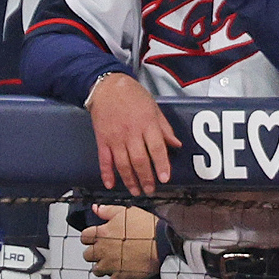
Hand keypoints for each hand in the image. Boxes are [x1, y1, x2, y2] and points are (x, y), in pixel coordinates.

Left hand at [81, 205, 158, 278]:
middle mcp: (104, 250)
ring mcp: (111, 265)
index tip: (96, 236)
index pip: (84, 237)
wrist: (161, 241)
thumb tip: (94, 207)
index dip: (90, 236)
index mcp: (103, 233)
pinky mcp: (122, 276)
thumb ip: (107, 210)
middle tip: (104, 249)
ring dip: (103, 266)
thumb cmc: (145, 225)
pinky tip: (121, 272)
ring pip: (97, 270)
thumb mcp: (126, 211)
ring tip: (113, 261)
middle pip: (87, 255)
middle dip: (94, 252)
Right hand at [87, 73, 181, 195]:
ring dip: (130, 180)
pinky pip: (104, 160)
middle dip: (146, 178)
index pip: (156, 148)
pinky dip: (107, 174)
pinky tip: (111, 185)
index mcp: (147, 123)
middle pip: (139, 160)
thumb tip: (176, 145)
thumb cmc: (133, 95)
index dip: (161, 164)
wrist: (107, 87)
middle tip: (150, 191)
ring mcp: (115, 137)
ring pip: (122, 164)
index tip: (165, 179)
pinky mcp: (102, 140)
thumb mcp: (154, 107)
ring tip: (136, 191)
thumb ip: (165, 128)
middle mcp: (131, 133)